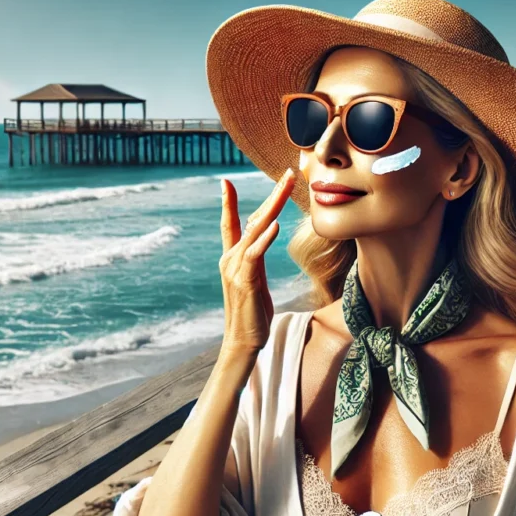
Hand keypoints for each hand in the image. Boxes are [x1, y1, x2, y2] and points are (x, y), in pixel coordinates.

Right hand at [219, 168, 294, 354]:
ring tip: (287, 187)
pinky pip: (255, 254)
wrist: (243, 342)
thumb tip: (262, 247)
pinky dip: (264, 239)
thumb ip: (255, 262)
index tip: (226, 181)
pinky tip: (275, 225)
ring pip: (255, 230)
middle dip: (272, 195)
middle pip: (251, 219)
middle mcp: (230, 258)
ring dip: (273, 207)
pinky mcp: (244, 280)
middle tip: (288, 174)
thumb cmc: (252, 315)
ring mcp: (235, 268)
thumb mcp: (255, 283)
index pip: (231, 223)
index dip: (229, 202)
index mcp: (232, 258)